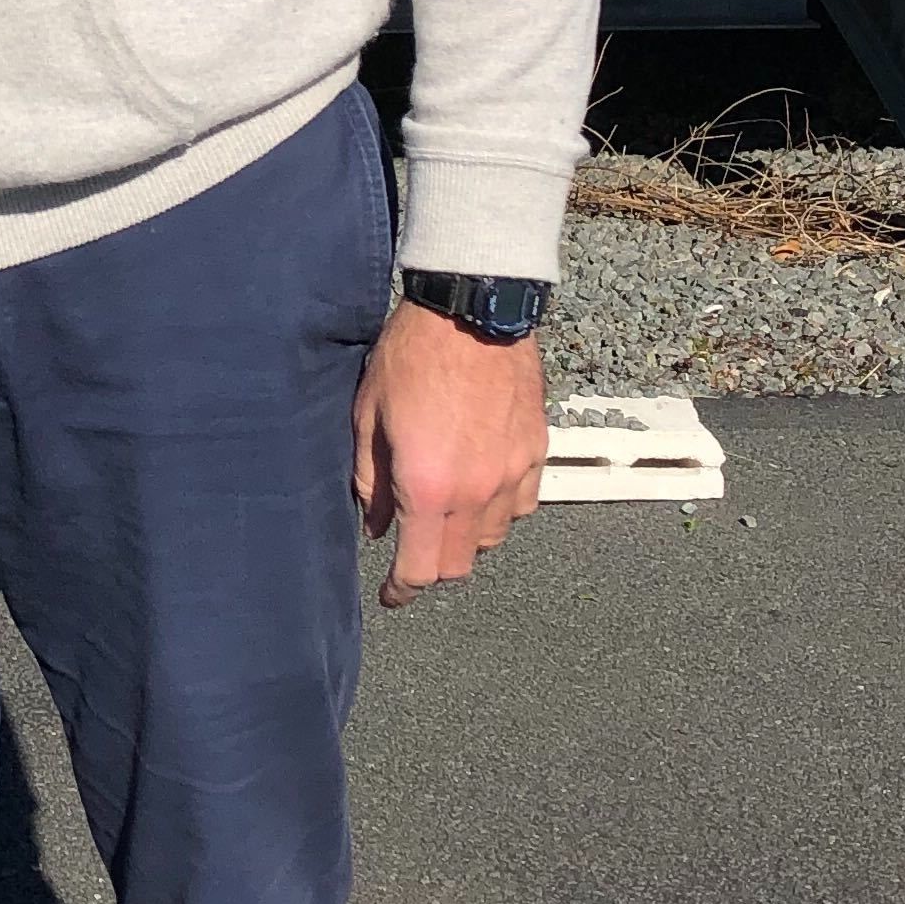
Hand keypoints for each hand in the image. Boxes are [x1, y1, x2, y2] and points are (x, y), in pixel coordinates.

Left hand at [352, 301, 542, 604]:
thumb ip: (370, 480)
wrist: (472, 308)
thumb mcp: (368, 415)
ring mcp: (512, 473)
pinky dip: (500, 509)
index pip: (420, 569)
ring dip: (467, 538)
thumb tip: (376, 523)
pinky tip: (481, 487)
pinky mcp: (536, 450)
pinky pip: (521, 504)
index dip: (402, 591)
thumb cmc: (413, 354)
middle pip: (459, 564)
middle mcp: (476, 491)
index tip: (392, 595)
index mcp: (428, 486)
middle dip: (432, 567)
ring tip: (445, 513)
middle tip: (412, 550)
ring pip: (493, 538)